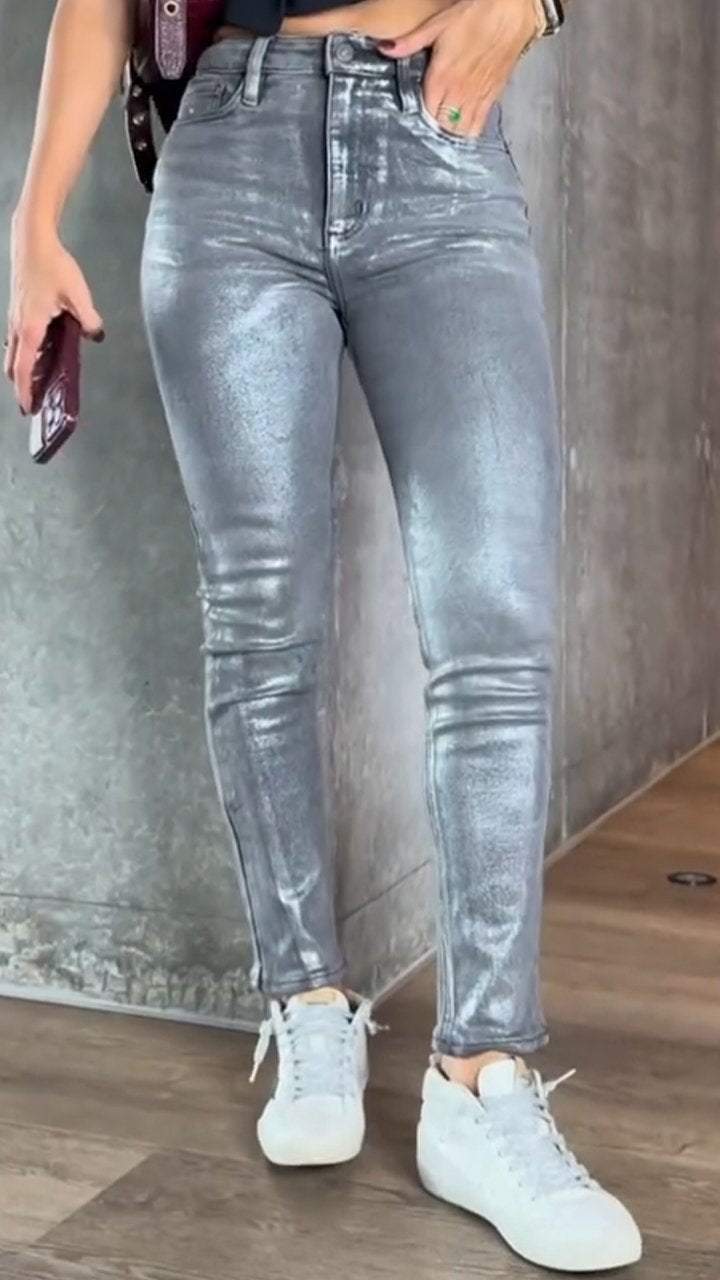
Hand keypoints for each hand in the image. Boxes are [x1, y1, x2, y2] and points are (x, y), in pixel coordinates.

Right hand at [5, 212, 103, 414]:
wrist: (32, 240)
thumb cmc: (53, 266)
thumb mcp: (78, 295)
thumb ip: (89, 319)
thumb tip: (96, 335)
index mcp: (30, 329)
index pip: (24, 369)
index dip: (26, 391)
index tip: (29, 409)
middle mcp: (17, 327)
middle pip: (13, 365)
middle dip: (20, 386)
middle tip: (31, 403)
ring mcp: (14, 318)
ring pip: (12, 352)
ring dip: (20, 370)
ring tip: (33, 383)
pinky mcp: (16, 310)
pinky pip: (15, 340)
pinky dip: (21, 354)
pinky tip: (36, 354)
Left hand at [376, 0, 540, 138]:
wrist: (511, 10)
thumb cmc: (474, 14)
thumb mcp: (437, 24)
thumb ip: (410, 42)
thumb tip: (384, 49)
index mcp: (442, 77)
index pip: (426, 112)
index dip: (420, 116)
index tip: (416, 114)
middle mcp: (459, 92)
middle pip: (442, 126)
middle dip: (435, 126)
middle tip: (431, 121)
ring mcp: (477, 97)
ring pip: (460, 131)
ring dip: (451, 131)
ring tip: (446, 125)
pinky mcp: (493, 97)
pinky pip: (479, 126)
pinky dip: (470, 129)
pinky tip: (464, 121)